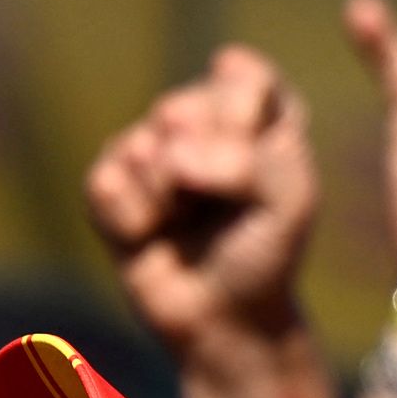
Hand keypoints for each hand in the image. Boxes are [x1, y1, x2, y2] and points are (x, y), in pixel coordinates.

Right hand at [87, 46, 319, 357]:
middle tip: (221, 207)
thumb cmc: (263, 253)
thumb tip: (172, 155)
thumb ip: (250, 160)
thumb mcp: (290, 201)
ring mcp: (148, 146)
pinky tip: (151, 235)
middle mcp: (199, 117)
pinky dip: (134, 220)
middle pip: (182, 108)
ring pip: (140, 147)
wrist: (223, 319)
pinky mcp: (108, 183)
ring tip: (185, 223)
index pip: (241, 78)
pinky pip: (105, 183)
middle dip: (203, 168)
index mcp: (256, 106)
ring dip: (169, 200)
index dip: (246, 130)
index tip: (259, 171)